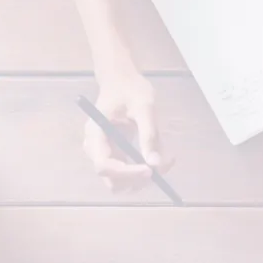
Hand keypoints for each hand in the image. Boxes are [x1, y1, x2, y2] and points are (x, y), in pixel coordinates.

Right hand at [85, 69, 170, 192]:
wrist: (122, 80)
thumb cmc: (131, 89)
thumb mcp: (144, 107)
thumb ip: (149, 135)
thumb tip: (155, 164)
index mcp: (96, 134)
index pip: (104, 166)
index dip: (126, 173)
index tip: (150, 170)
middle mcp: (96, 149)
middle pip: (112, 180)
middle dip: (137, 180)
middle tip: (161, 168)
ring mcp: (105, 153)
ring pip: (122, 182)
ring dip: (144, 179)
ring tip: (166, 160)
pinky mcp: (116, 155)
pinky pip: (129, 172)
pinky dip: (145, 171)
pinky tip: (162, 157)